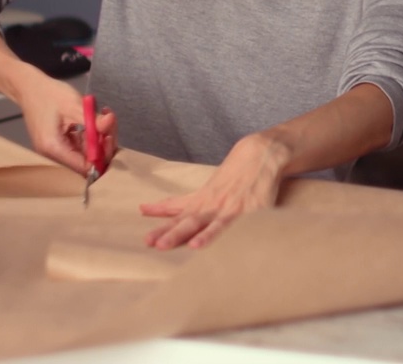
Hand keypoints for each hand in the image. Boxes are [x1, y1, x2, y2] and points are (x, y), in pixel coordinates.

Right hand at [17, 72, 116, 173]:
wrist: (29, 86)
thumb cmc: (49, 94)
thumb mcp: (74, 104)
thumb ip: (93, 119)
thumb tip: (110, 124)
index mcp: (54, 148)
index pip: (83, 166)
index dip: (101, 155)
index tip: (110, 137)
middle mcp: (53, 154)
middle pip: (86, 160)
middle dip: (102, 144)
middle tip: (110, 124)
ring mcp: (55, 149)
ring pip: (84, 152)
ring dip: (97, 137)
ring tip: (104, 116)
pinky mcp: (58, 143)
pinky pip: (79, 144)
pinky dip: (89, 134)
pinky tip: (95, 119)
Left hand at [139, 133, 287, 248]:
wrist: (258, 155)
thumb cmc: (227, 177)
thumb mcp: (200, 193)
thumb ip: (175, 204)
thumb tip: (144, 209)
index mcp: (200, 204)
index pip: (177, 219)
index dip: (162, 230)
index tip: (147, 241)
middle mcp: (214, 207)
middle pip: (192, 222)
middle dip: (175, 234)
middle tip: (158, 245)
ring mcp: (234, 209)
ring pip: (218, 225)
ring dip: (207, 235)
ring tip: (195, 246)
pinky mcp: (255, 211)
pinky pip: (247, 225)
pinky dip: (242, 232)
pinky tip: (238, 242)